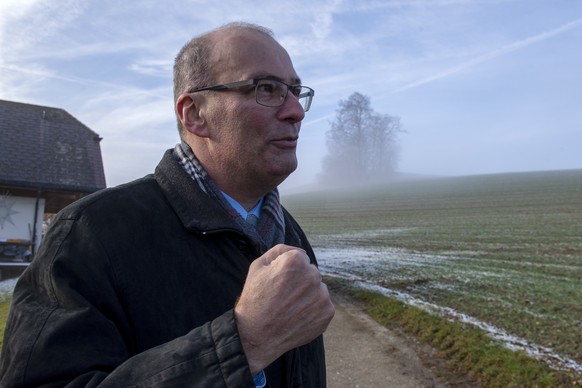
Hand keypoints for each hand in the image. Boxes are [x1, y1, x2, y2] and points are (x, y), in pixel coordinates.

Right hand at [234, 244, 334, 374]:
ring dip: (308, 295)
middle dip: (300, 281)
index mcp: (296, 261)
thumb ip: (280, 250)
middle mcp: (313, 275)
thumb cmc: (255, 298)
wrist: (256, 335)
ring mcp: (322, 295)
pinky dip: (314, 310)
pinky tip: (298, 316)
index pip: (301, 258)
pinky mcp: (327, 312)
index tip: (279, 282)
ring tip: (290, 308)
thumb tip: (299, 251)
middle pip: (311, 273)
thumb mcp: (258, 266)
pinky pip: (323, 305)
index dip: (288, 270)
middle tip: (284, 296)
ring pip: (318, 289)